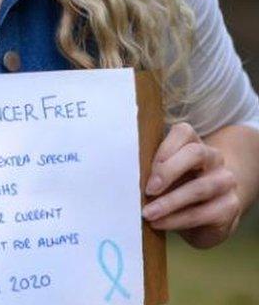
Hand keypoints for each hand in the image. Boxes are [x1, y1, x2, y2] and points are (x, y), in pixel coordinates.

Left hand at [142, 122, 240, 248]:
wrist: (211, 214)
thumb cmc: (177, 187)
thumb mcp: (164, 174)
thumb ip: (152, 169)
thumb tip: (126, 174)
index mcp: (194, 143)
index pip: (183, 132)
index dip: (164, 147)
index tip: (143, 164)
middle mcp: (214, 158)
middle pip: (196, 154)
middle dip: (168, 171)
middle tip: (148, 189)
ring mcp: (225, 182)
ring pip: (200, 188)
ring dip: (170, 202)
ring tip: (148, 214)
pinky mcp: (229, 207)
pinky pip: (203, 213)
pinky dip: (178, 219)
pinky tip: (160, 223)